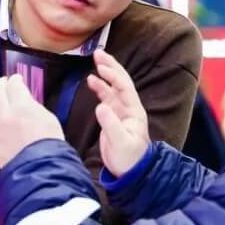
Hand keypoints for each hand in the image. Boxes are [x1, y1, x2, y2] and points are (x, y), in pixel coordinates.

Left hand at [0, 74, 64, 168]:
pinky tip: (7, 129)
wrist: (40, 172)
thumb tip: (27, 101)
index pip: (14, 85)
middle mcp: (5, 116)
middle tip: (5, 83)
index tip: (16, 79)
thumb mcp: (49, 119)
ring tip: (6, 106)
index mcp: (22, 107)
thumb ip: (34, 107)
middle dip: (1, 85)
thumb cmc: (50, 147)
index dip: (15, 80)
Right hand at [86, 49, 149, 176]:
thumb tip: (100, 107)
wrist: (130, 172)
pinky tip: (91, 80)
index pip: (124, 87)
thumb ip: (110, 125)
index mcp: (134, 112)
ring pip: (113, 88)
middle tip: (98, 53)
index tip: (101, 67)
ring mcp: (121, 112)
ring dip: (105, 75)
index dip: (113, 76)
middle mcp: (129, 108)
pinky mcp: (113, 118)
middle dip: (110, 67)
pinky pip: (107, 97)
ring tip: (95, 61)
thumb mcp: (119, 143)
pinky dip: (100, 88)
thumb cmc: (128, 159)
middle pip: (121, 82)